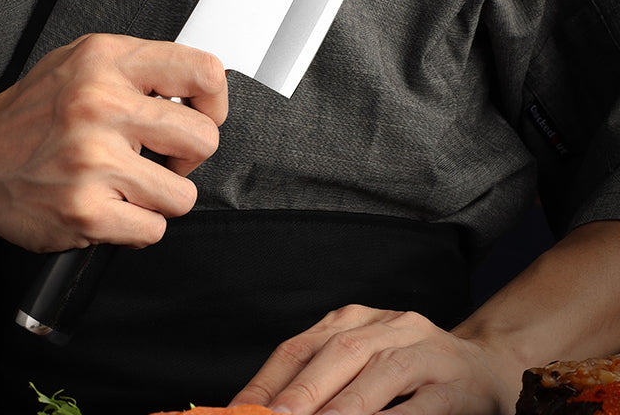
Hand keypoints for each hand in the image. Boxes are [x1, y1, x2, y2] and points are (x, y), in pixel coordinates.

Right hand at [0, 33, 227, 252]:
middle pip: (204, 139)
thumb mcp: (80, 62)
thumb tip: (198, 89)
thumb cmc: (28, 114)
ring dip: (160, 197)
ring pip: (183, 195)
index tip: (200, 116)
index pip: (204, 73)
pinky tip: (109, 208)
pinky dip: (136, 226)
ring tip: (128, 185)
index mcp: (106, 61)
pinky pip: (152, 230)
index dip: (215, 102)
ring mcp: (92, 161)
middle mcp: (100, 105)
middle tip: (162, 157)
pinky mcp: (84, 212)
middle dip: (189, 157)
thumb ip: (138, 67)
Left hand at [230, 305, 518, 414]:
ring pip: (379, 373)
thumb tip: (272, 409)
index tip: (239, 411)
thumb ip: (321, 381)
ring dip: (343, 407)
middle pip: (339, 353)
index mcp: (355, 319)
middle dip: (301, 392)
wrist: (486, 368)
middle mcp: (389, 326)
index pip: (301, 346)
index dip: (267, 380)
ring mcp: (425, 352)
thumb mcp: (360, 363)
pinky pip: (421, 406)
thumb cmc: (409, 372)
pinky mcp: (455, 385)